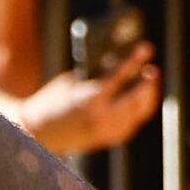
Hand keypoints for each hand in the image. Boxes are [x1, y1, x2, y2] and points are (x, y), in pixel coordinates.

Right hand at [17, 32, 164, 154]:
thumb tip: (120, 67)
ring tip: (149, 84)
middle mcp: (100, 117)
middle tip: (152, 71)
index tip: (146, 49)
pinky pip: (130, 125)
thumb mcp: (70, 82)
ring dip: (147, 98)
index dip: (134, 60)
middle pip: (136, 99)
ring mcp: (105, 131)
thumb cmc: (51, 102)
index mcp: (88, 99)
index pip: (119, 76)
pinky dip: (137, 112)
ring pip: (137, 114)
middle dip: (148, 84)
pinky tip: (139, 102)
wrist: (37, 133)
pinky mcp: (106, 140)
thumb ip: (95, 76)